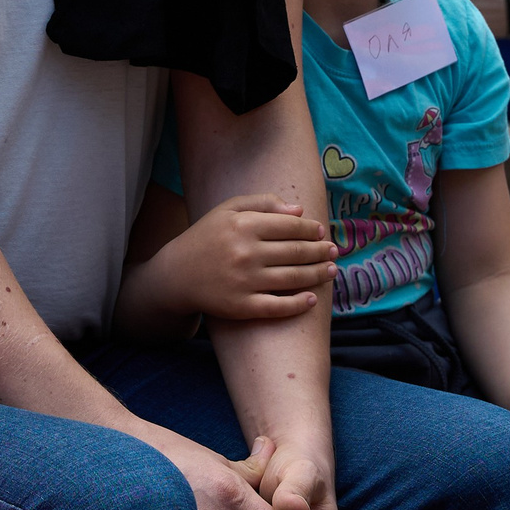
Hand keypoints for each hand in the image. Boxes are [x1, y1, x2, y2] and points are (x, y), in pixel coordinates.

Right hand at [158, 194, 336, 322]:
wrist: (176, 276)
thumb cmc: (206, 238)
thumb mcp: (227, 211)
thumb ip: (262, 203)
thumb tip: (300, 211)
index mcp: (242, 226)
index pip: (289, 226)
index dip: (311, 230)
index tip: (321, 232)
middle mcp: (245, 253)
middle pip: (295, 252)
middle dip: (320, 251)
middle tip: (334, 251)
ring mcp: (244, 282)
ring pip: (293, 278)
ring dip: (317, 275)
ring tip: (331, 271)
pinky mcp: (242, 307)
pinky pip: (278, 306)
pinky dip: (299, 304)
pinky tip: (312, 299)